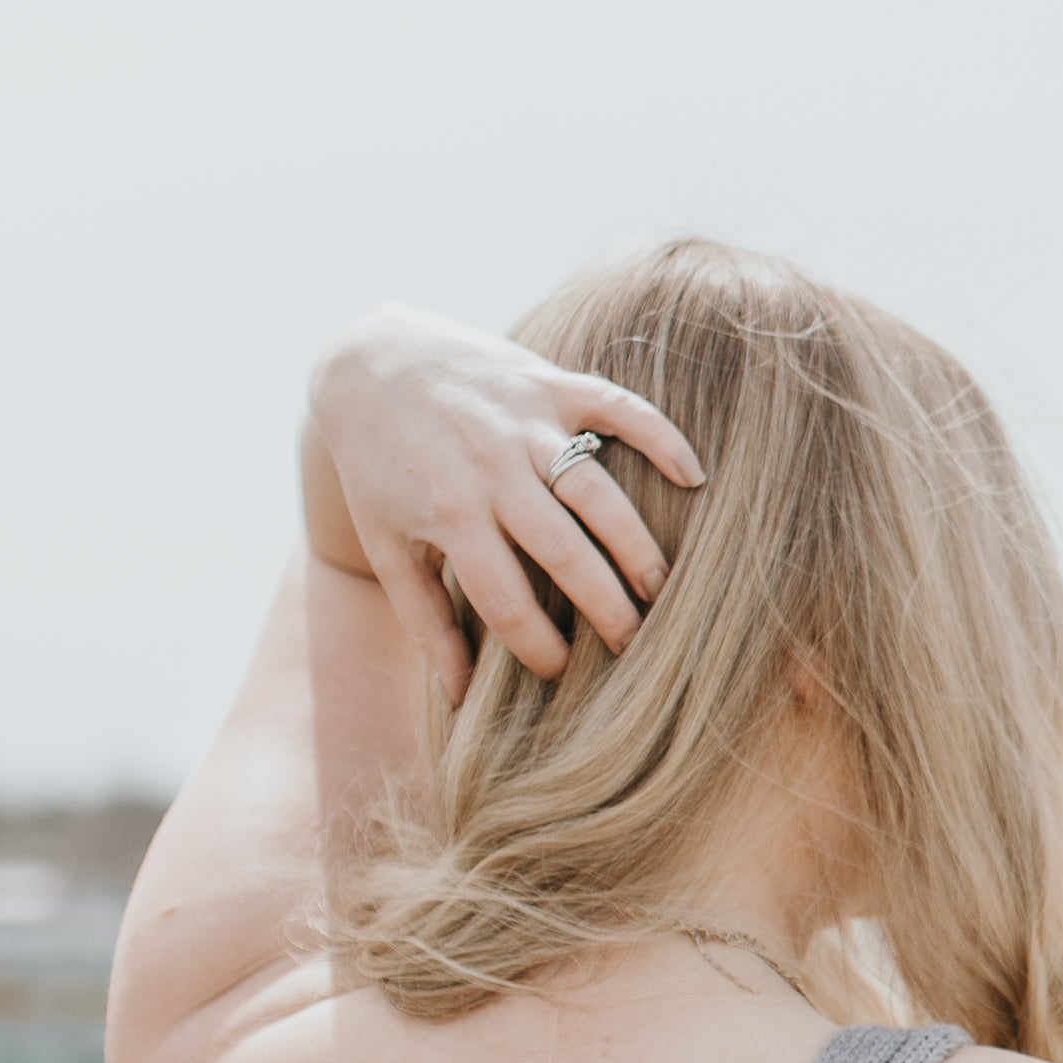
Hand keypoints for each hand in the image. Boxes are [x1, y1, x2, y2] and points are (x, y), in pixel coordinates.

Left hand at [306, 307, 705, 697]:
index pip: (507, 601)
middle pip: (565, 553)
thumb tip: (459, 699)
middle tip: (634, 647)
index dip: (538, 648)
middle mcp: (492, 469)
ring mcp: (527, 422)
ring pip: (598, 491)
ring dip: (637, 543)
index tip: (560, 671)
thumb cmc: (380, 469)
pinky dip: (662, 438)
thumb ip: (426, 622)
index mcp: (450, 516)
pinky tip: (694, 479)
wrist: (369, 363)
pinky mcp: (551, 383)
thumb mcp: (388, 547)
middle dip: (606, 609)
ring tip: (662, 589)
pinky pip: (620, 409)